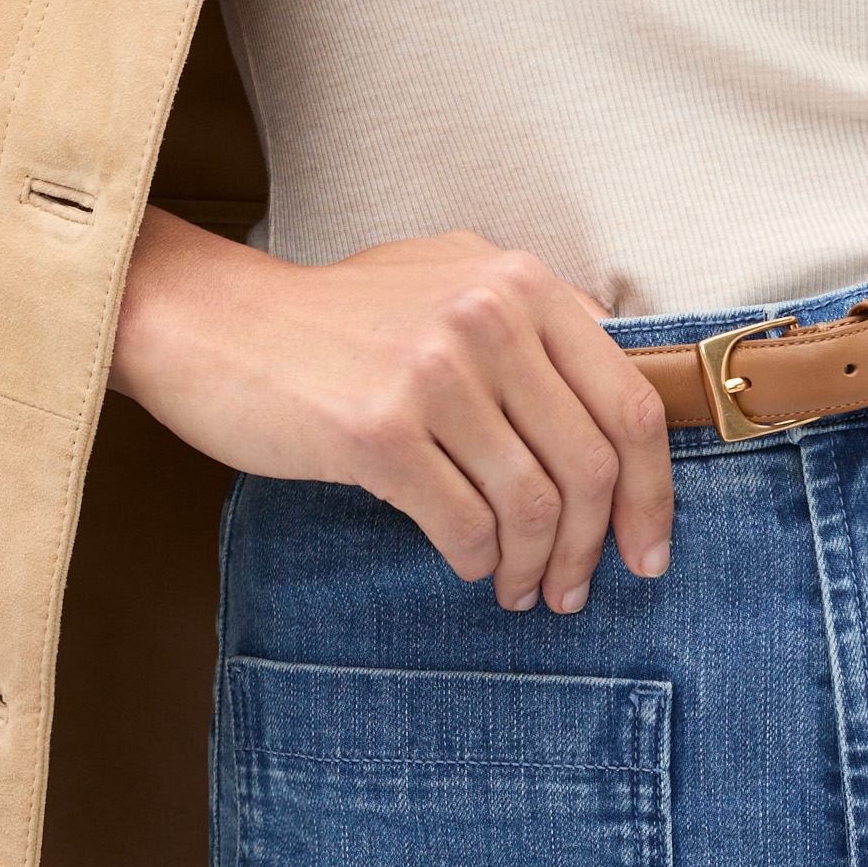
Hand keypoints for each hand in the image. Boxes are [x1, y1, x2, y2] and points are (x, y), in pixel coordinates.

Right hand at [109, 210, 673, 615]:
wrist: (214, 322)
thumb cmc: (336, 316)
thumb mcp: (449, 276)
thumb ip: (533, 316)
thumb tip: (617, 380)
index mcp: (521, 282)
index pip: (629, 401)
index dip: (653, 490)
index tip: (648, 547)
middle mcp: (489, 317)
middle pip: (590, 464)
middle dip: (594, 546)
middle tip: (575, 589)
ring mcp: (434, 372)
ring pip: (531, 504)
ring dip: (533, 566)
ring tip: (519, 589)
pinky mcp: (378, 431)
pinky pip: (463, 525)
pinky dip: (475, 561)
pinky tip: (468, 566)